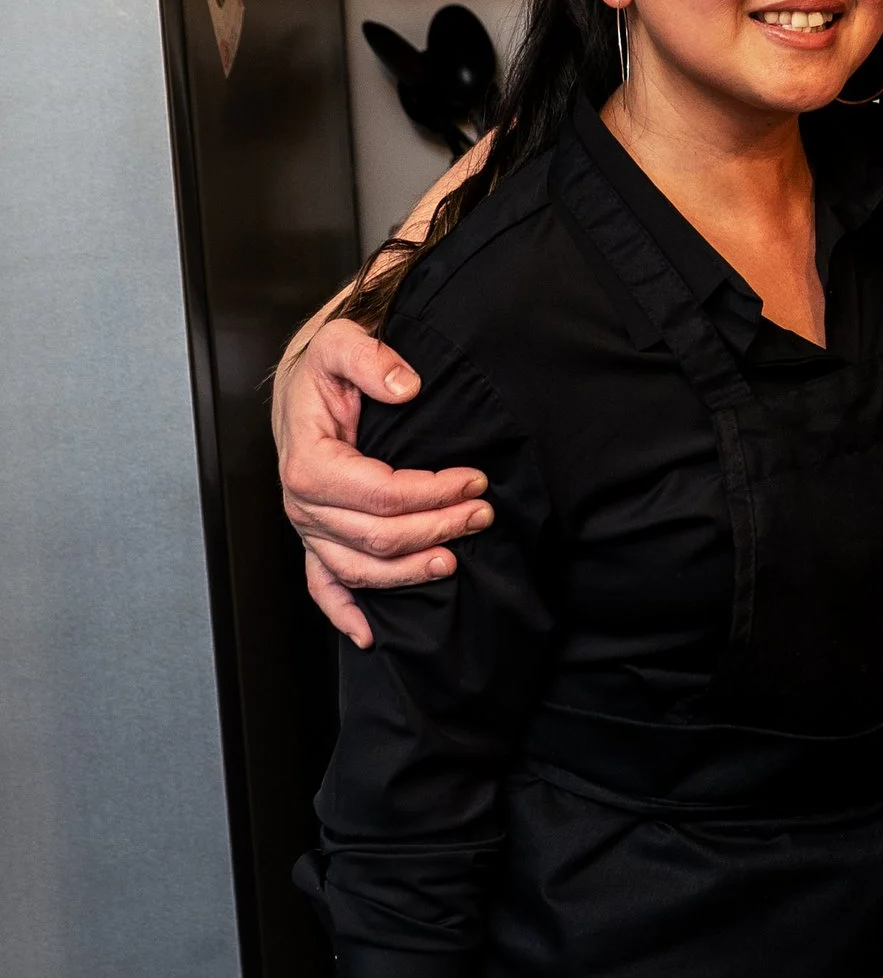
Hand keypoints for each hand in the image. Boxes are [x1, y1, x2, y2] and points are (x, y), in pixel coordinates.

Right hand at [277, 314, 491, 648]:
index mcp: (309, 464)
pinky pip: (324, 586)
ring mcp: (309, 528)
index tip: (476, 479)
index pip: (380, 493)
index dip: (432, 493)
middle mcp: (303, 505)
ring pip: (362, 568)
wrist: (305, 382)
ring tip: (456, 558)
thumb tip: (406, 385)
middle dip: (437, 528)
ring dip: (411, 569)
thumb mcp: (342, 342)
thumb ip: (371, 358)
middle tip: (483, 513)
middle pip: (378, 536)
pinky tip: (372, 635)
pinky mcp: (316, 539)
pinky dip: (346, 613)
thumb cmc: (325, 368)